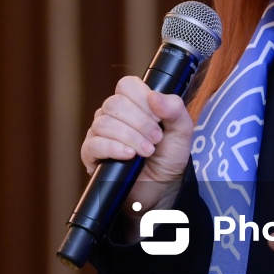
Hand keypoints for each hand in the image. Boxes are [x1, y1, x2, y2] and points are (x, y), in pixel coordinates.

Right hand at [80, 75, 193, 215]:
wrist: (161, 188)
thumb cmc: (169, 157)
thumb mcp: (182, 132)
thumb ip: (175, 109)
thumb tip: (154, 96)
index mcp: (133, 103)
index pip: (126, 85)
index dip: (143, 100)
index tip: (158, 118)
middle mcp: (113, 115)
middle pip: (115, 104)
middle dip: (140, 122)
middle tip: (156, 139)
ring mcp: (99, 133)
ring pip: (104, 123)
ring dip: (130, 137)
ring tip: (147, 151)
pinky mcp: (91, 154)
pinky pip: (94, 144)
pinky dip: (114, 148)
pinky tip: (129, 155)